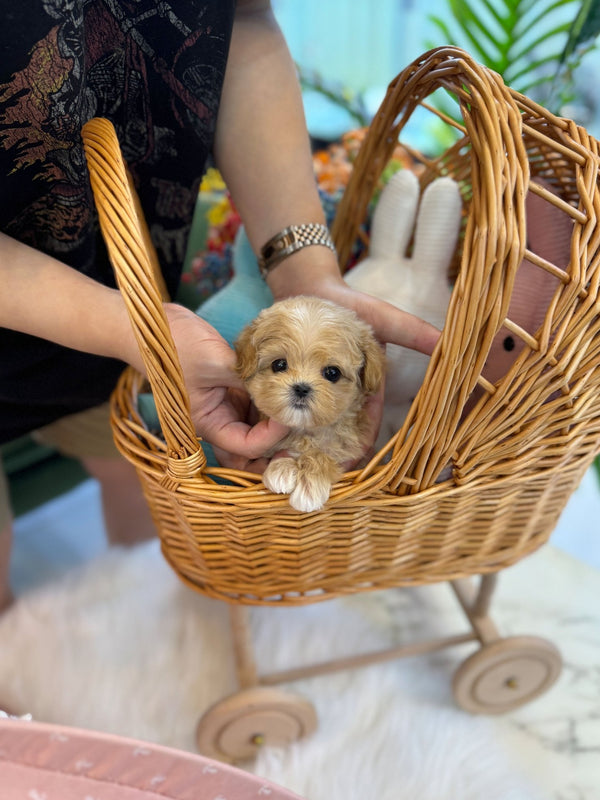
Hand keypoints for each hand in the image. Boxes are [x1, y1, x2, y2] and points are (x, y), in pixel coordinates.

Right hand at [163, 303, 288, 471]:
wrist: (155, 323)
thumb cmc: (174, 344)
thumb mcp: (215, 361)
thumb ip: (247, 378)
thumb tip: (282, 389)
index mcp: (206, 423)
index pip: (245, 446)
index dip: (271, 437)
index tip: (289, 415)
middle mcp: (216, 420)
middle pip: (249, 453)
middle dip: (274, 452)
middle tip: (302, 440)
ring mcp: (225, 406)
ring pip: (256, 431)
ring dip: (276, 428)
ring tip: (300, 416)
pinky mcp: (232, 391)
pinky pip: (256, 408)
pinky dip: (272, 406)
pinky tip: (288, 396)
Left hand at [264, 247, 439, 458]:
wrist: (310, 288)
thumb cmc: (351, 304)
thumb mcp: (385, 319)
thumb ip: (414, 333)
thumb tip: (449, 342)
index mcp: (364, 389)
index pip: (366, 427)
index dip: (360, 448)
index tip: (351, 465)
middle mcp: (338, 394)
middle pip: (334, 433)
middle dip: (327, 454)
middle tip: (313, 475)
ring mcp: (313, 390)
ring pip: (308, 425)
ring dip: (301, 443)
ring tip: (288, 465)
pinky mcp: (289, 382)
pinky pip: (285, 407)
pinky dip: (280, 421)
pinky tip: (270, 438)